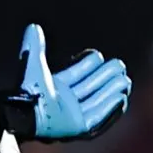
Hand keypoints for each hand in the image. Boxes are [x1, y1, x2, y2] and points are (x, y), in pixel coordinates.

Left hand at [0, 24, 131, 142]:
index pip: (77, 74)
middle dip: (106, 76)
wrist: (27, 111)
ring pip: (98, 100)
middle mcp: (65, 102)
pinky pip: (99, 116)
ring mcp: (73, 115)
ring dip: (112, 90)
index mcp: (56, 88)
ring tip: (125, 80)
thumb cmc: (29, 89)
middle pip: (91, 87)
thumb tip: (33, 26)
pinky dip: (111, 107)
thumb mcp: (34, 63)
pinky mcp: (79, 127)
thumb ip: (35, 45)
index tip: (98, 55)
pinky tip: (121, 97)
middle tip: (120, 65)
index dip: (88, 64)